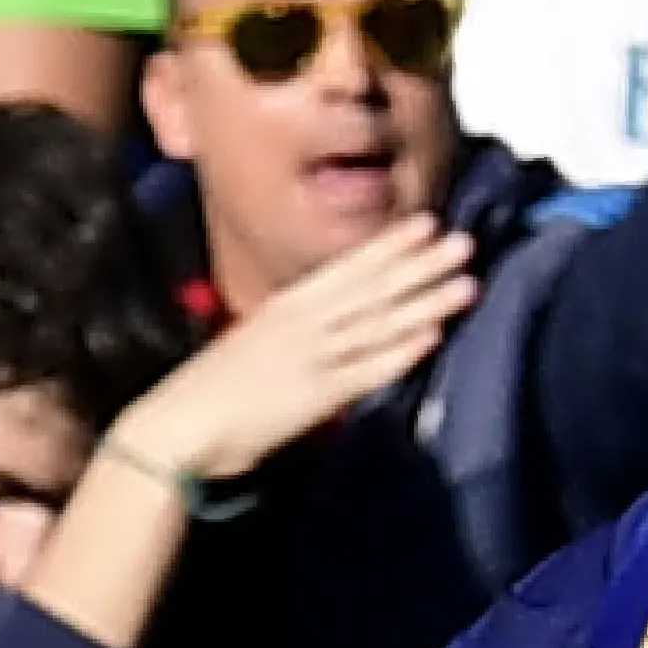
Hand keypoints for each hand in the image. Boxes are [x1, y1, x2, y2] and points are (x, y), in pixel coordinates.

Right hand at [114, 216, 479, 482]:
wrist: (180, 424)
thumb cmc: (212, 392)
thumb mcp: (256, 345)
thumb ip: (296, 334)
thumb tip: (332, 327)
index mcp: (288, 306)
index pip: (349, 267)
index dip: (391, 246)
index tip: (427, 223)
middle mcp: (304, 322)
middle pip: (373, 287)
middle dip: (421, 264)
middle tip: (466, 242)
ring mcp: (313, 356)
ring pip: (379, 323)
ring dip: (425, 302)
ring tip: (466, 283)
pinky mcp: (317, 395)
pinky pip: (366, 370)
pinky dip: (400, 353)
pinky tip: (432, 338)